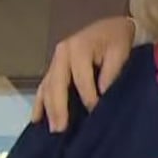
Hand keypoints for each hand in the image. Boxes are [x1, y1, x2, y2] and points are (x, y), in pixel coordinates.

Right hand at [32, 17, 136, 131]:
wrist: (112, 27)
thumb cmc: (117, 40)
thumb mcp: (120, 53)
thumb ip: (111, 73)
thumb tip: (102, 95)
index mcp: (79, 48)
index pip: (81, 79)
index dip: (88, 98)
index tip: (95, 115)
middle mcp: (62, 53)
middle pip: (57, 84)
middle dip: (58, 108)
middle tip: (60, 130)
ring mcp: (55, 60)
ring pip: (48, 87)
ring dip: (48, 109)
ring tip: (52, 129)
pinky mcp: (54, 67)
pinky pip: (44, 86)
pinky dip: (40, 103)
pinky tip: (36, 119)